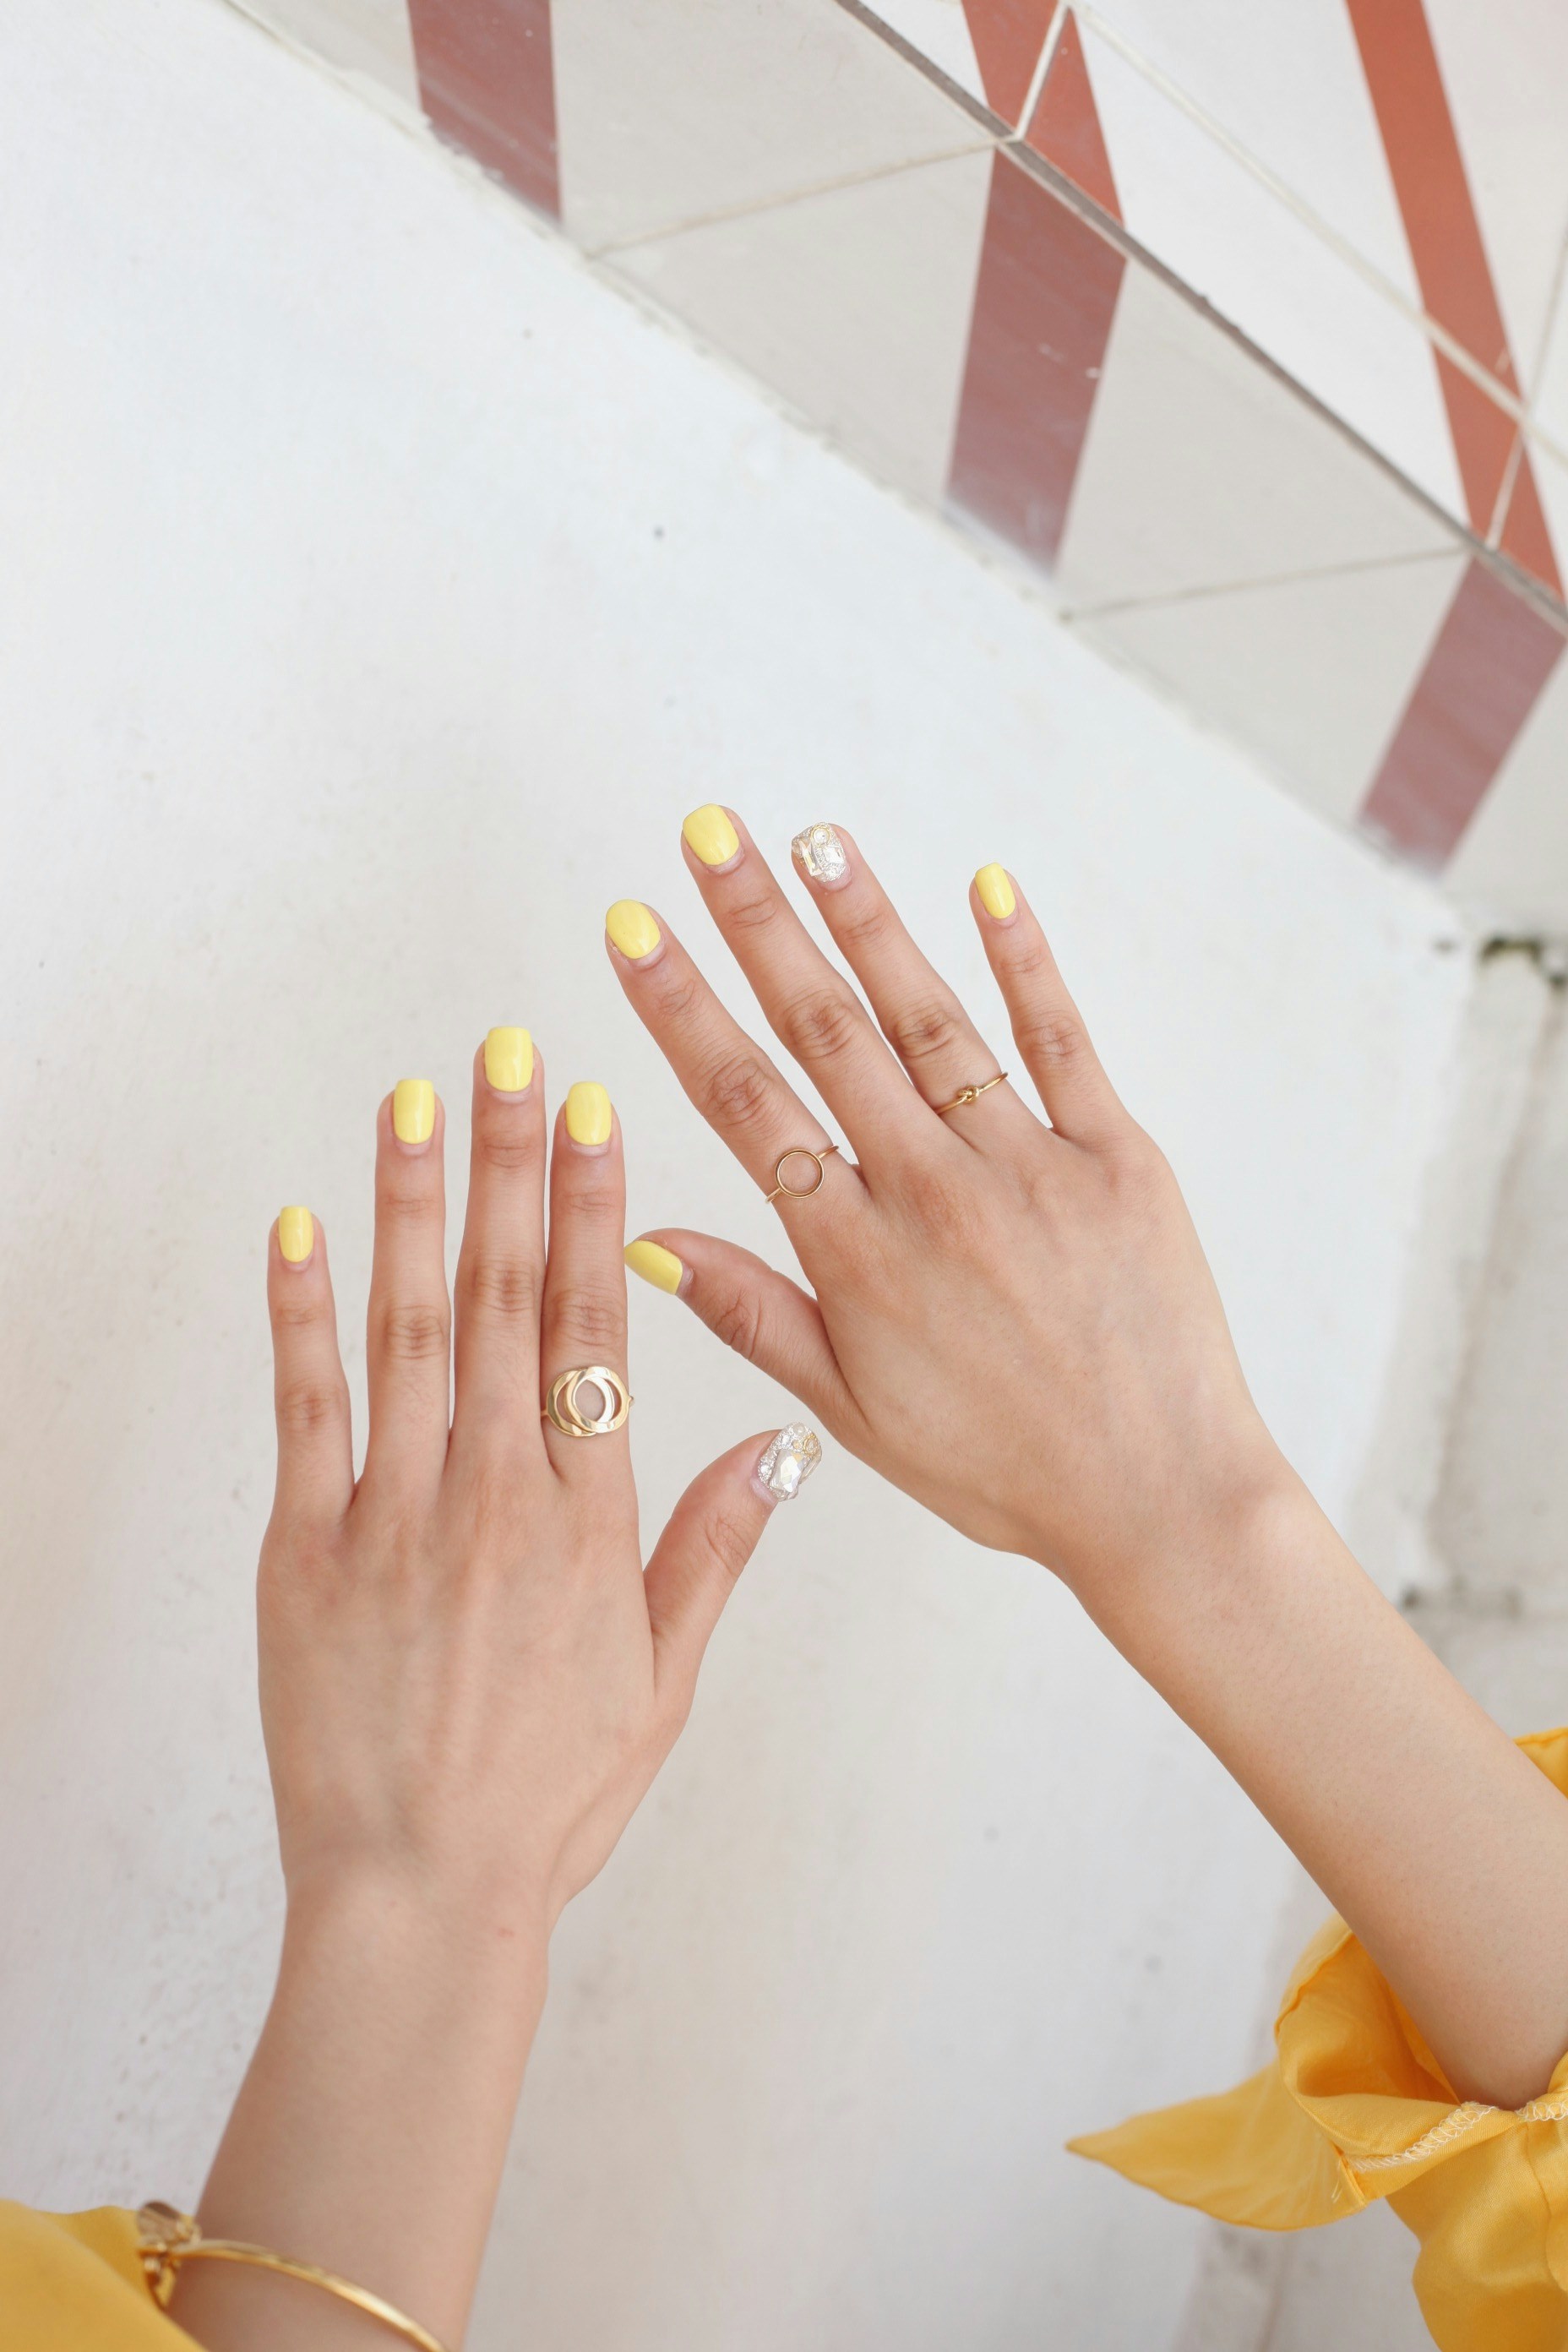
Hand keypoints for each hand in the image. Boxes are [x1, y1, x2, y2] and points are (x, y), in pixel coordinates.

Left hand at [259, 1043, 809, 1941]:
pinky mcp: (305, 1550)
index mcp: (588, 1520)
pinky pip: (303, 1410)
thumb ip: (714, 1546)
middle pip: (506, 1299)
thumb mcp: (665, 1679)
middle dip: (511, 1165)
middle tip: (512, 1056)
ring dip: (416, 1206)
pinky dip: (300, 1314)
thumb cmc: (550, 1796)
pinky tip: (302, 1227)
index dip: (594, 1210)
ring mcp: (394, 1516)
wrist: (422, 1892)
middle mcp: (495, 1496)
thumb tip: (782, 1443)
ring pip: (410, 1330)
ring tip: (419, 1101)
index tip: (597, 1118)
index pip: (596, 1328)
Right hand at [611, 816, 1283, 1596]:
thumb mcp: (853, 1414)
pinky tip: (987, 884)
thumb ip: (753, 1315)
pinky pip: (1062, 1041)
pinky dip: (1024, 960)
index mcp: (858, 1255)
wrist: (1164, 1502)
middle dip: (754, 924)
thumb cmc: (1002, 1471)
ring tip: (811, 838)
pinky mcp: (1118, 1157)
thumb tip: (650, 1236)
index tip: (631, 930)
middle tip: (704, 834)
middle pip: (826, 1033)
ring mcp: (1030, 1167)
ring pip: (931, 1019)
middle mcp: (934, 1193)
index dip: (681, 1008)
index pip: (746, 1103)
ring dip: (867, 922)